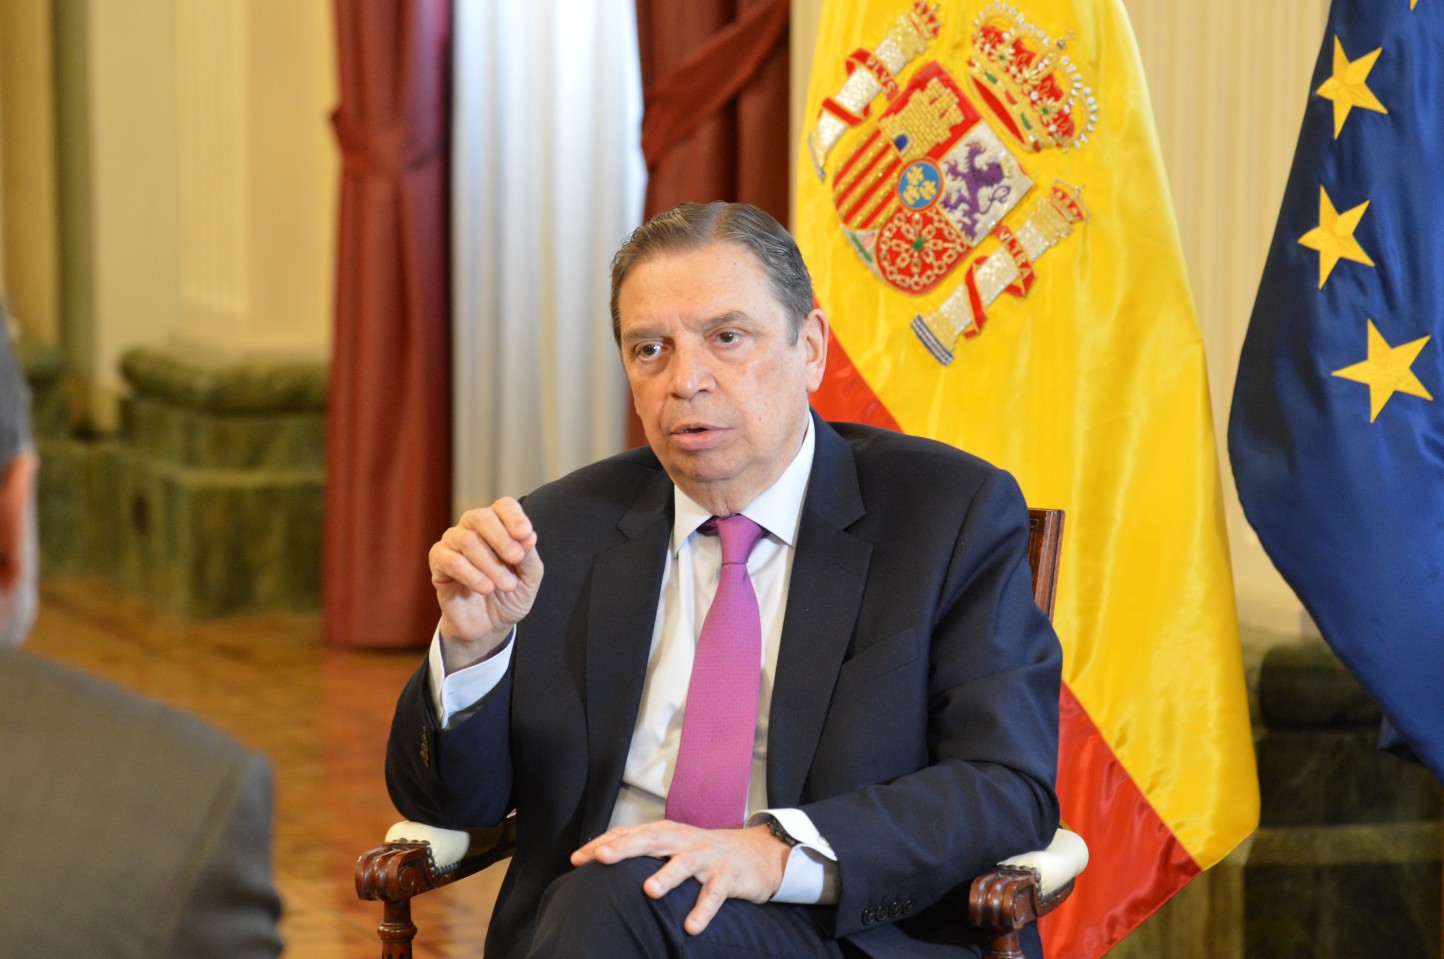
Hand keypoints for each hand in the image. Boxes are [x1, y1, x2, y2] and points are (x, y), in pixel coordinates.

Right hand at [428, 497, 543, 668]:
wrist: (490, 625)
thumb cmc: (510, 595)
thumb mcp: (529, 578)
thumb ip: (529, 556)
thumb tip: (529, 536)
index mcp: (498, 525)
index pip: (503, 506)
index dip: (514, 517)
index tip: (526, 534)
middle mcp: (473, 528)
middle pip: (481, 517)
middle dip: (502, 538)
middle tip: (516, 559)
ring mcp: (452, 543)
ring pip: (467, 540)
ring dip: (491, 564)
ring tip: (506, 585)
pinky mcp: (438, 563)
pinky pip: (451, 561)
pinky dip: (472, 575)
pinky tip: (486, 588)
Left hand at [571, 822, 789, 934]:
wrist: (756, 854)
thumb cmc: (704, 853)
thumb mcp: (673, 846)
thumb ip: (643, 852)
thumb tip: (600, 862)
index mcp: (667, 833)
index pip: (630, 834)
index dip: (604, 844)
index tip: (577, 859)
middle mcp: (684, 841)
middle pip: (653, 841)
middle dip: (626, 848)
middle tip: (602, 858)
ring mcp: (707, 857)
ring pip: (685, 864)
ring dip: (667, 876)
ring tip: (649, 891)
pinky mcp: (728, 877)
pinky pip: (714, 894)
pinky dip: (703, 910)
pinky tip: (691, 926)